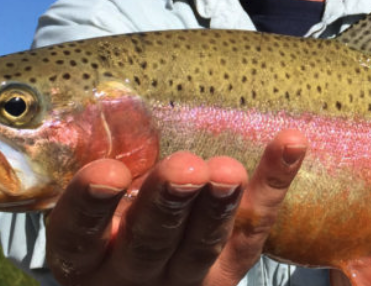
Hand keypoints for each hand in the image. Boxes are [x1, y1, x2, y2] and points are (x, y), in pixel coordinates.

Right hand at [45, 129, 306, 285]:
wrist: (134, 275)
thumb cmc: (103, 214)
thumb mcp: (85, 198)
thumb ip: (88, 159)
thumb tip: (100, 103)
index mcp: (85, 255)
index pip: (80, 234)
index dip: (92, 206)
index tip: (108, 173)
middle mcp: (130, 272)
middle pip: (149, 242)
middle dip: (169, 204)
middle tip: (185, 169)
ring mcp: (183, 277)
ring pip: (202, 246)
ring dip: (218, 207)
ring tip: (228, 171)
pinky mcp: (226, 271)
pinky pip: (252, 234)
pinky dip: (273, 187)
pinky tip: (290, 144)